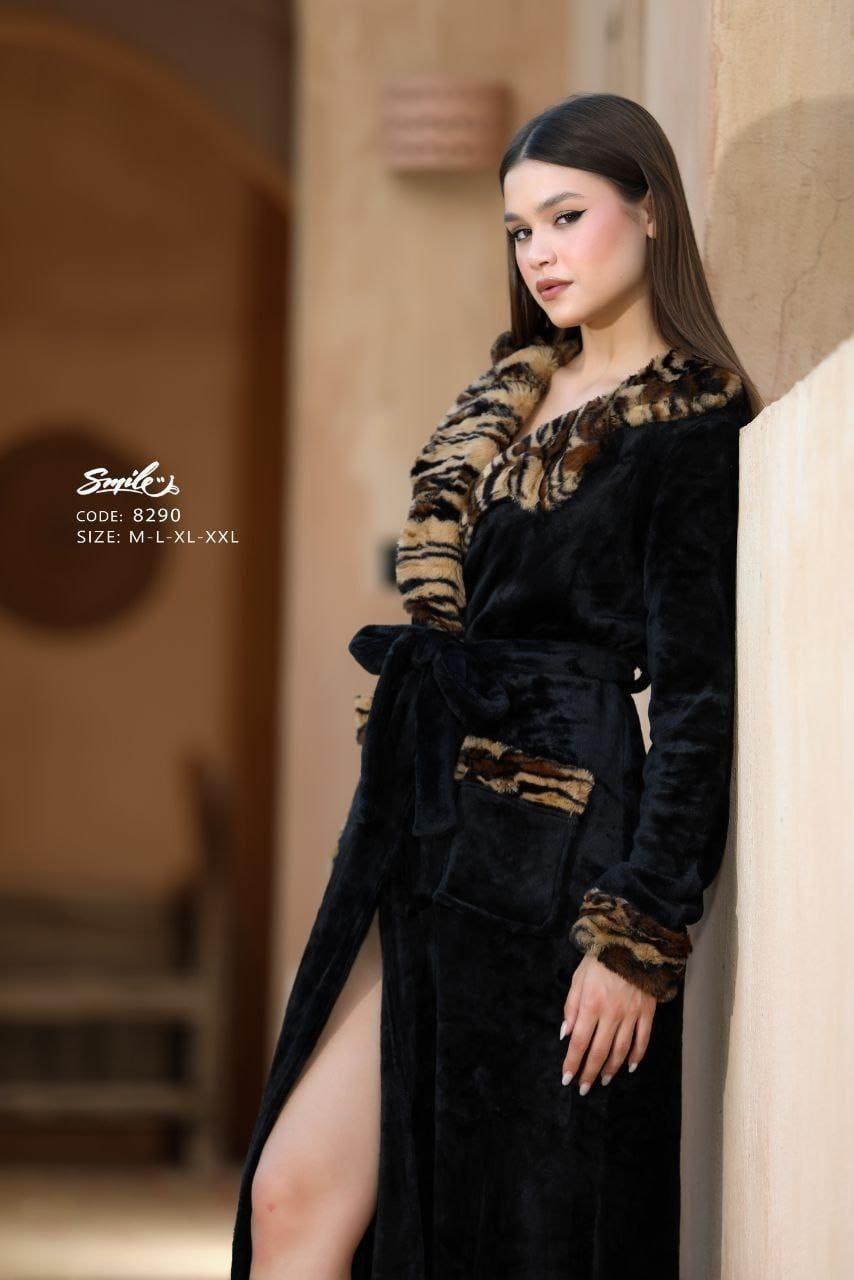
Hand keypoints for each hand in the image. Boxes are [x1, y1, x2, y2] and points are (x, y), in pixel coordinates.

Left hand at [559, 953, 655, 1094]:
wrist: (632, 942)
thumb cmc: (600, 959)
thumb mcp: (578, 978)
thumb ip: (571, 1007)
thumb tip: (565, 1033)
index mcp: (591, 1004)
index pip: (579, 1042)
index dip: (572, 1062)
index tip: (567, 1078)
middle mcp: (611, 1013)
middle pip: (599, 1051)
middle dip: (590, 1073)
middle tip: (584, 1088)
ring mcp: (631, 1014)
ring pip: (621, 1050)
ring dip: (611, 1068)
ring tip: (604, 1080)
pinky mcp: (647, 1012)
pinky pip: (642, 1039)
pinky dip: (636, 1056)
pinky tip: (629, 1067)